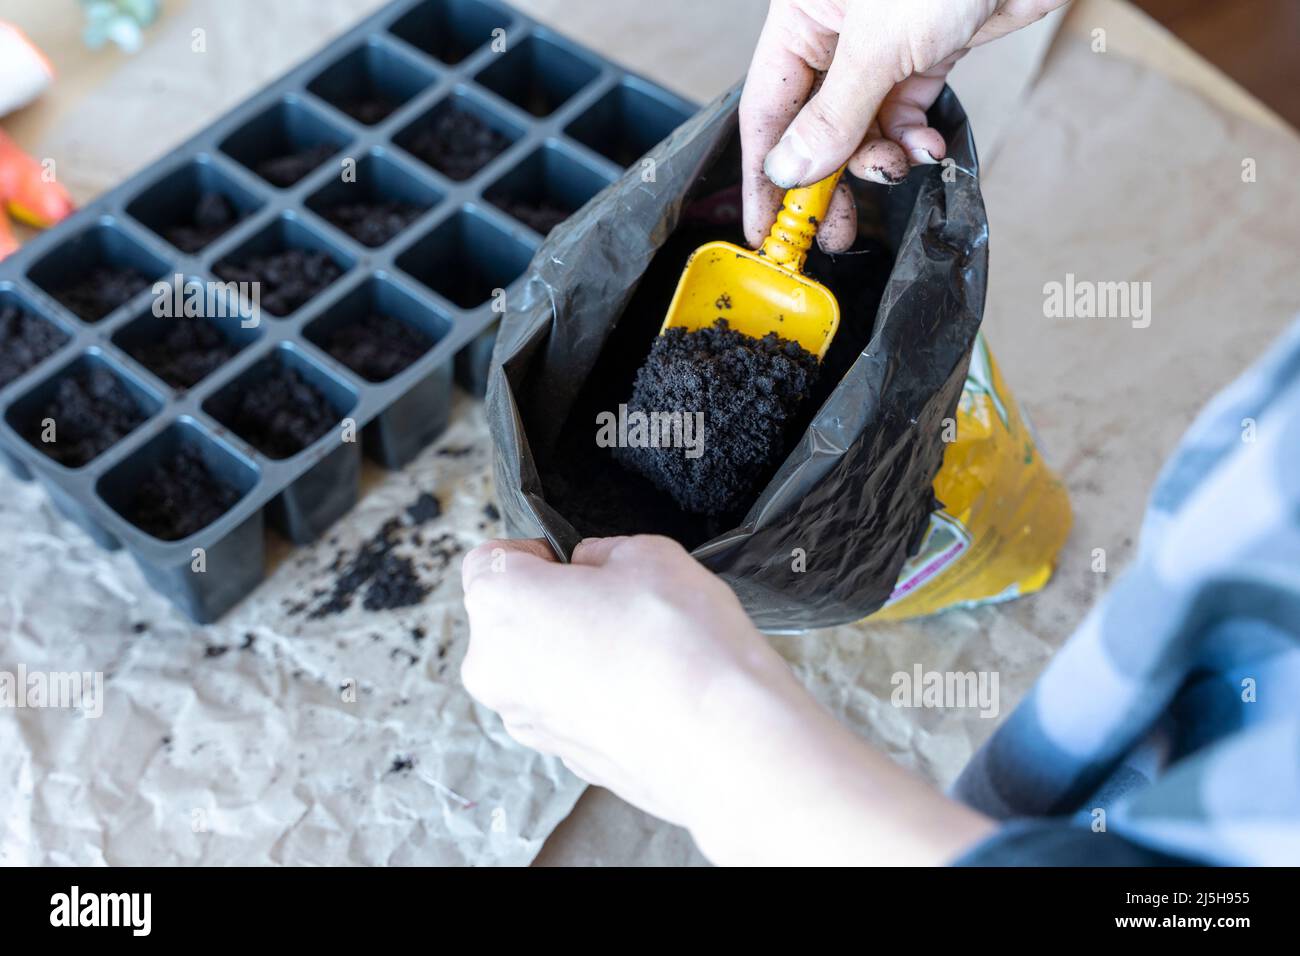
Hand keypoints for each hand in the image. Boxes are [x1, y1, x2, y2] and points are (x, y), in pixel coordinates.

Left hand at [461, 535, 993, 864]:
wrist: (738, 745)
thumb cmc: (694, 644)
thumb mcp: (647, 550)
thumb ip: (602, 549)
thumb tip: (593, 565)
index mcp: (503, 606)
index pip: (494, 553)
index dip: (543, 545)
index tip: (582, 553)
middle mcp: (503, 670)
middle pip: (522, 609)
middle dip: (568, 594)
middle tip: (637, 594)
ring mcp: (535, 720)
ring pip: (553, 657)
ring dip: (591, 642)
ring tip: (662, 641)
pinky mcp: (574, 754)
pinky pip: (581, 699)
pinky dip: (610, 686)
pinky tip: (667, 683)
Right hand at [741, 0, 1066, 251]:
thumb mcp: (878, 44)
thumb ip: (833, 114)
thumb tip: (790, 169)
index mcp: (802, 16)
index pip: (767, 108)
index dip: (763, 171)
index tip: (764, 225)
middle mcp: (836, 32)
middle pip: (813, 125)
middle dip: (826, 178)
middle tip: (833, 228)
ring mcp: (882, 46)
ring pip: (862, 126)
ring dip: (878, 159)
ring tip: (895, 171)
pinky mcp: (926, 54)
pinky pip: (904, 114)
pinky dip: (913, 139)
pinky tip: (925, 147)